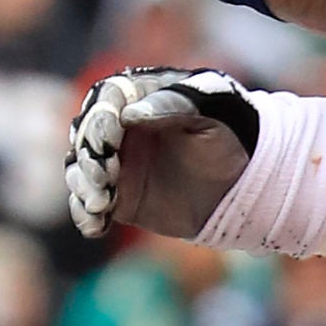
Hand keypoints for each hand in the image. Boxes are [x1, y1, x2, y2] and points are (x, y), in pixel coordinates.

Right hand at [67, 67, 263, 239]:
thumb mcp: (212, 112)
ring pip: (80, 171)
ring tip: (102, 204)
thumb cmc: (230, 134)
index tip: (109, 143)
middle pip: (85, 137)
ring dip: (84, 187)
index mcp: (139, 98)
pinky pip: (89, 205)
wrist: (245, 180)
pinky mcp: (117, 197)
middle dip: (89, 157)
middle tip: (105, 177)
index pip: (105, 102)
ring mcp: (114, 164)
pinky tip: (96, 227)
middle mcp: (118, 129)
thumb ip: (174, 106)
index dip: (101, 122)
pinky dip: (86, 215)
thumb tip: (130, 115)